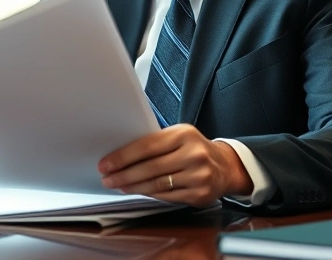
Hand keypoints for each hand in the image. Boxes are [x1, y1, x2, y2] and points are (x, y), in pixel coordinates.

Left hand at [97, 124, 252, 206]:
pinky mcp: (200, 194)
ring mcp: (199, 175)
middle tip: (108, 178)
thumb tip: (119, 155)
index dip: (123, 156)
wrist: (225, 166)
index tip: (106, 164)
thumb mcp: (178, 136)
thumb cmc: (193, 149)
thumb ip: (154, 142)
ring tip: (119, 185)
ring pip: (157, 184)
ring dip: (133, 186)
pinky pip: (167, 196)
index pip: (147, 146)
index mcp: (184, 134)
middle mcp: (194, 154)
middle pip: (150, 168)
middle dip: (124, 174)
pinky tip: (138, 191)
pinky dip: (149, 195)